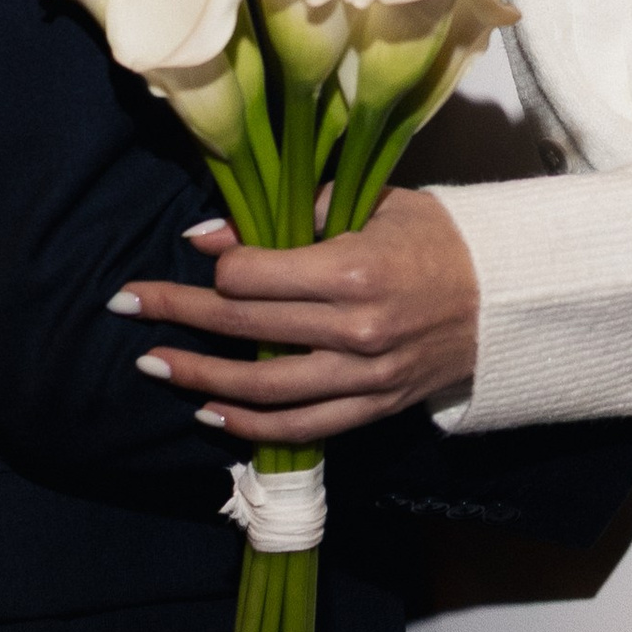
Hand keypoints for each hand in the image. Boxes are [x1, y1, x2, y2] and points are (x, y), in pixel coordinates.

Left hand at [112, 189, 481, 442]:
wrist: (506, 299)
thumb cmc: (437, 239)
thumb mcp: (374, 204)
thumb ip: (294, 216)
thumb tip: (210, 235)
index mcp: (354, 270)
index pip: (254, 276)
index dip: (216, 264)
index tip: (191, 253)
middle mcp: (355, 331)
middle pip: (244, 326)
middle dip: (177, 312)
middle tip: (125, 303)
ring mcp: (364, 379)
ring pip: (262, 389)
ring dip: (198, 378)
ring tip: (152, 364)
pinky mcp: (372, 409)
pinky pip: (299, 428)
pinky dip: (248, 425)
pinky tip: (207, 412)